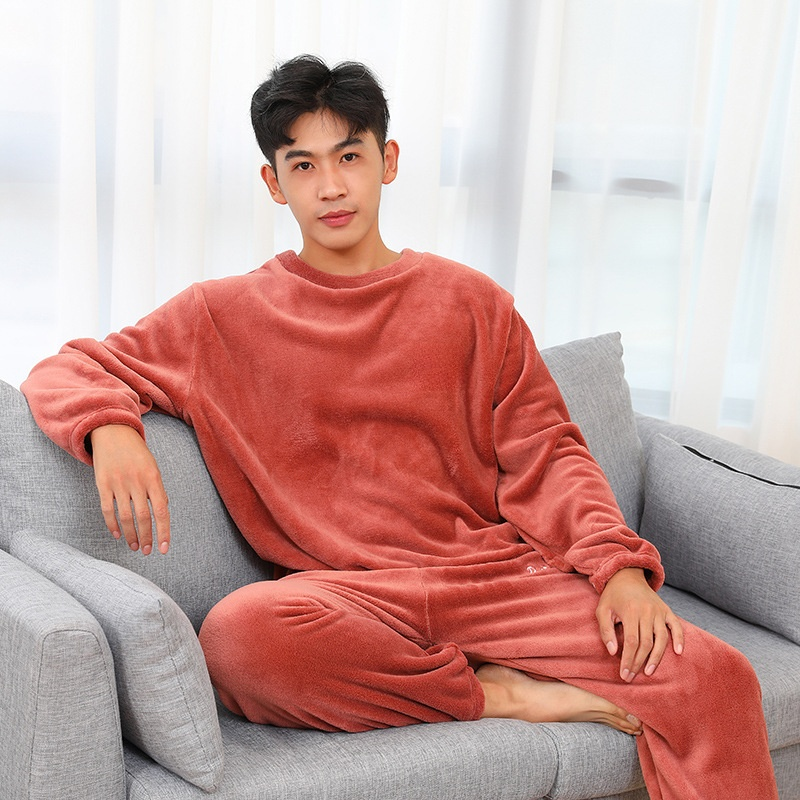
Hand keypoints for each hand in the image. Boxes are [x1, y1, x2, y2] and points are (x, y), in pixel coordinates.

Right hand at [90, 424, 170, 554]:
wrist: (113, 432)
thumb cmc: (137, 453)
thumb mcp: (153, 467)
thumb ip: (157, 489)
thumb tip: (162, 511)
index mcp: (154, 478)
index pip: (162, 510)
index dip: (164, 531)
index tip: (164, 548)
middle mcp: (137, 481)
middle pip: (143, 517)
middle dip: (147, 537)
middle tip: (148, 551)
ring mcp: (119, 483)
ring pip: (126, 516)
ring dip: (131, 535)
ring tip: (135, 546)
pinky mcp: (102, 484)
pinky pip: (107, 509)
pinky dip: (112, 524)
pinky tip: (118, 534)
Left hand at [596, 568, 683, 681]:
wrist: (627, 575)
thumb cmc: (613, 596)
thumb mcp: (602, 610)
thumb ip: (605, 630)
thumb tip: (612, 652)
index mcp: (630, 611)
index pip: (631, 642)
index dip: (628, 660)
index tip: (624, 674)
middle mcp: (647, 611)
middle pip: (646, 643)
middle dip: (638, 662)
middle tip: (631, 676)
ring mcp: (658, 611)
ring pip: (661, 638)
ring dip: (656, 657)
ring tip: (648, 671)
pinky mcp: (667, 610)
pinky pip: (676, 626)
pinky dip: (679, 639)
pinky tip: (678, 653)